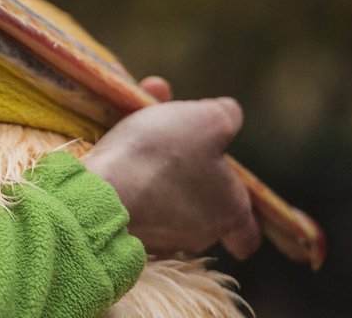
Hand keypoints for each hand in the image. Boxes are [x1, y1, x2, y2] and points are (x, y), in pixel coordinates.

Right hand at [82, 95, 261, 259]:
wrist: (104, 191)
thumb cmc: (164, 157)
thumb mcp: (207, 120)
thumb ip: (226, 116)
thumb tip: (230, 115)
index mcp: (228, 210)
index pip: (247, 235)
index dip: (242, 218)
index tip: (229, 198)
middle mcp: (198, 232)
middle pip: (201, 202)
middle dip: (187, 161)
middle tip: (169, 127)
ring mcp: (160, 237)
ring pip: (164, 194)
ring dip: (154, 157)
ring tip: (134, 117)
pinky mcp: (125, 231)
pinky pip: (134, 196)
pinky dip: (128, 170)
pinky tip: (115, 140)